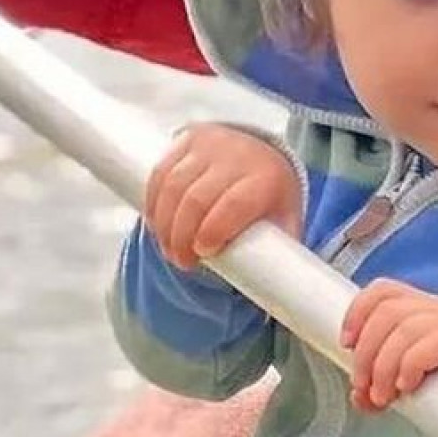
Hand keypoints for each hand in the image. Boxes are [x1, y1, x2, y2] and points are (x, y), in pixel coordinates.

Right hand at [143, 125, 301, 268]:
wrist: (263, 157)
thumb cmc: (271, 201)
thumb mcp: (284, 223)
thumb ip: (279, 255)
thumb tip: (277, 296)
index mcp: (266, 177)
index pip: (235, 203)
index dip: (214, 229)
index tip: (203, 252)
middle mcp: (237, 155)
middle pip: (197, 198)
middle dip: (182, 236)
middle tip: (182, 261)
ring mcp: (209, 145)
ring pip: (173, 185)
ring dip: (165, 224)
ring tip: (169, 249)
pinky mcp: (186, 141)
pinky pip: (160, 172)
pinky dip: (153, 202)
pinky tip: (157, 224)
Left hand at [341, 279, 437, 409]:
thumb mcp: (417, 376)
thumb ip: (386, 382)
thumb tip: (359, 397)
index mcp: (427, 308)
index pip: (384, 290)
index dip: (357, 312)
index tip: (345, 345)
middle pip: (388, 312)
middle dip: (366, 353)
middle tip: (365, 388)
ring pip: (406, 330)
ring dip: (384, 366)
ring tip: (385, 396)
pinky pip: (433, 344)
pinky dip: (411, 366)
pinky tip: (409, 386)